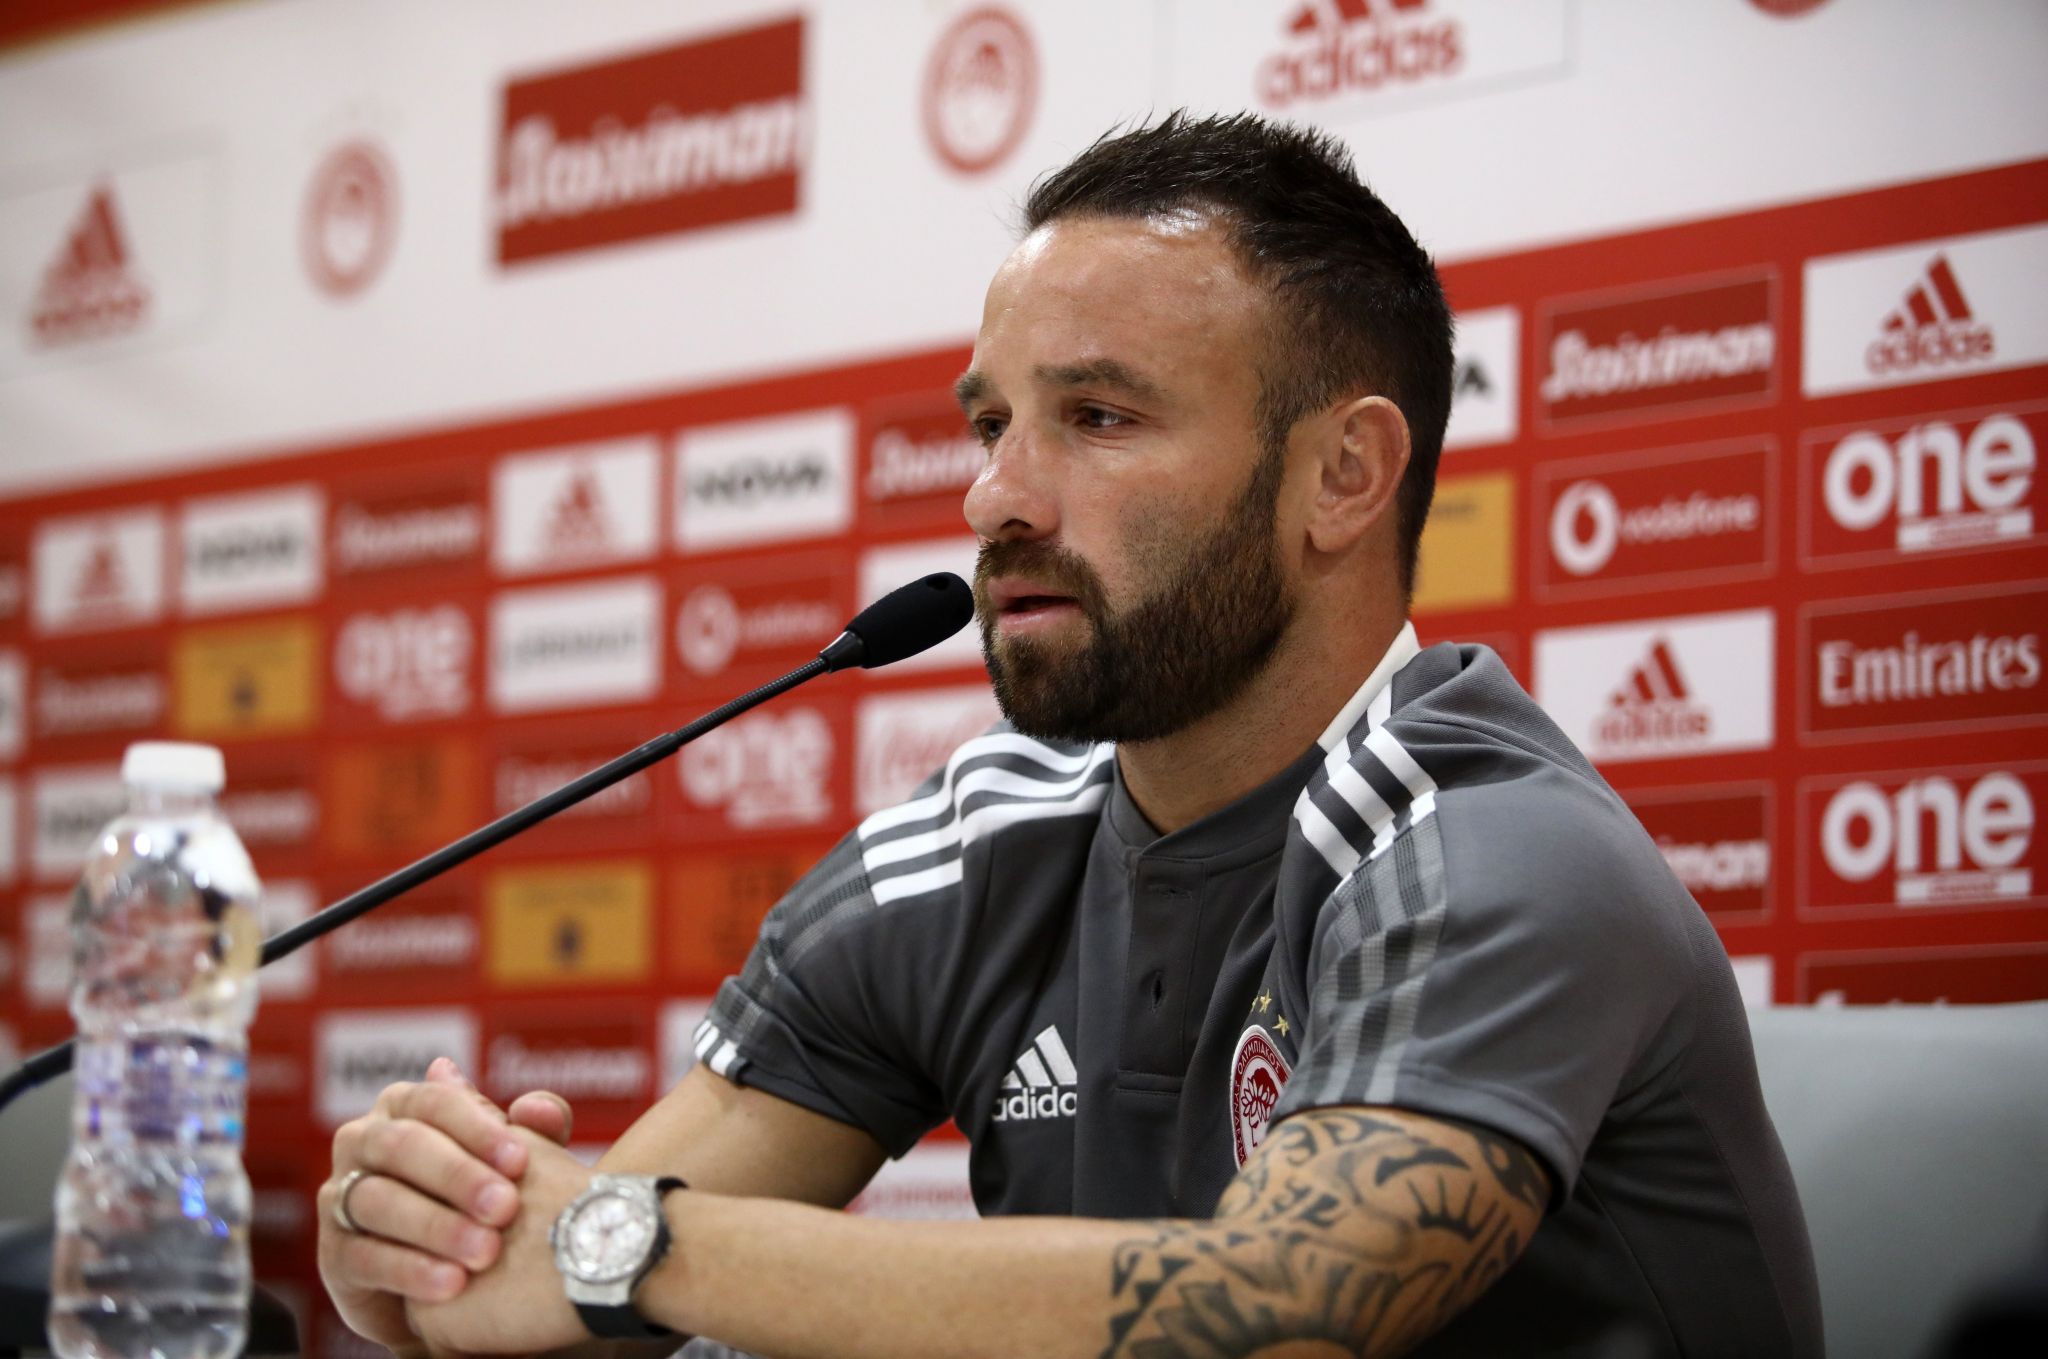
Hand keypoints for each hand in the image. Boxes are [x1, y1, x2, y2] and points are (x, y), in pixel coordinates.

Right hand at [317, 1057, 576, 1350]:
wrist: (452, 1281)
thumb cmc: (486, 1200)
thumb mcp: (514, 1165)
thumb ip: (535, 1133)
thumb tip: (540, 1109)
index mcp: (404, 1105)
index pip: (435, 1101)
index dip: (477, 1128)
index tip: (521, 1160)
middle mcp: (362, 1140)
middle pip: (402, 1145)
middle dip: (458, 1175)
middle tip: (506, 1207)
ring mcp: (341, 1197)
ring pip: (379, 1201)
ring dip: (436, 1225)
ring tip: (486, 1250)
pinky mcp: (334, 1255)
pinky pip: (365, 1257)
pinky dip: (411, 1270)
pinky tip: (452, 1283)